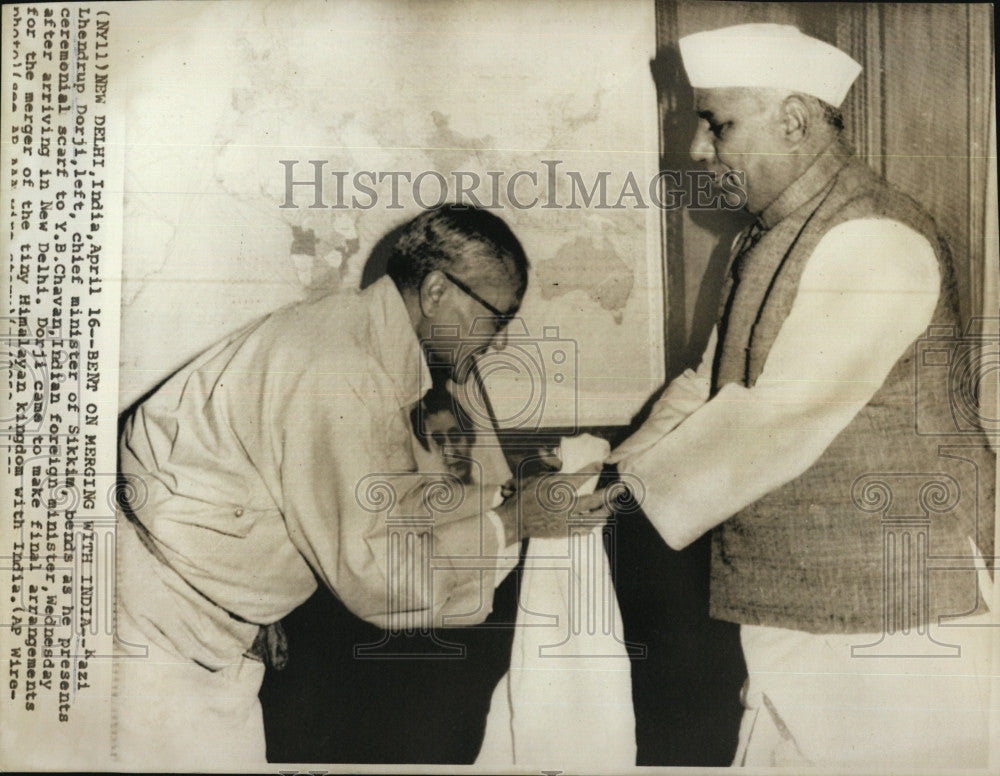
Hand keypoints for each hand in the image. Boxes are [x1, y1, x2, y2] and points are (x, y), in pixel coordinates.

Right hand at [493, 464, 609, 541]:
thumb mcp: (536, 477)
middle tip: (621, 487)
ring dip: (605, 511)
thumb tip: (561, 461)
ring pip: (593, 518)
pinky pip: (585, 529)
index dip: (592, 469)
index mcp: (557, 490)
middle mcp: (565, 505)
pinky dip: (593, 524)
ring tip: (613, 506)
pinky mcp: (565, 531)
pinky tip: (598, 520)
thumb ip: (552, 470)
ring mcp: (566, 521)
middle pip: (594, 500)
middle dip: (610, 493)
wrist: (516, 520)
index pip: (581, 477)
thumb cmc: (525, 496)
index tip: (600, 464)